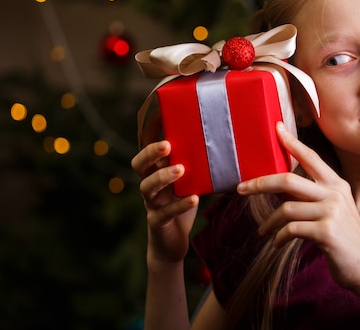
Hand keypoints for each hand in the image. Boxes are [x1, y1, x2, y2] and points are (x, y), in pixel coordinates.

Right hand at [131, 114, 198, 265]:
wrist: (172, 243)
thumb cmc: (182, 205)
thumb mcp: (189, 183)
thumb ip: (196, 165)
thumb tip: (220, 142)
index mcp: (155, 172)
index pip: (146, 150)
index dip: (149, 134)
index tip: (159, 116)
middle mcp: (149, 185)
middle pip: (139, 165)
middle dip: (150, 153)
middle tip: (167, 145)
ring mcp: (151, 204)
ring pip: (147, 187)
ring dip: (162, 177)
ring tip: (180, 169)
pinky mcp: (157, 222)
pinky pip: (166, 212)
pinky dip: (180, 205)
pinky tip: (193, 199)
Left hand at [237, 122, 359, 290]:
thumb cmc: (345, 241)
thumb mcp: (334, 212)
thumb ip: (313, 197)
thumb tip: (280, 188)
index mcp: (337, 184)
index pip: (311, 157)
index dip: (292, 142)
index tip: (276, 128)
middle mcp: (335, 193)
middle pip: (288, 179)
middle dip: (260, 183)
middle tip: (241, 189)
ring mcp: (332, 212)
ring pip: (286, 208)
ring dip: (269, 222)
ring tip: (263, 231)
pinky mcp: (326, 231)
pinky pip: (290, 229)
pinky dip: (279, 238)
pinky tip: (278, 244)